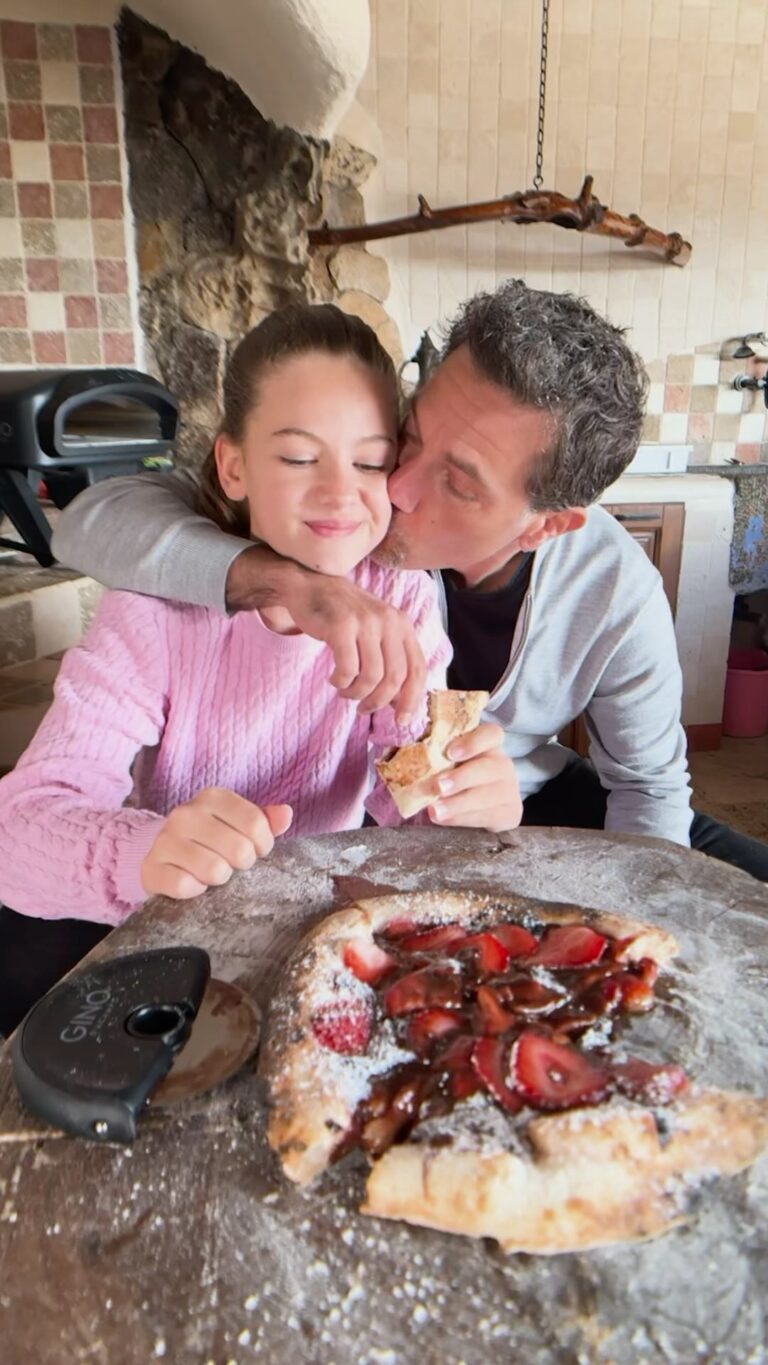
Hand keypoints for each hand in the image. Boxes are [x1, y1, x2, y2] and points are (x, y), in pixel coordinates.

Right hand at [141, 788, 292, 899]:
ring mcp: (165, 840)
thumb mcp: (239, 826)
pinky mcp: (151, 868)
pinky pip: (186, 886)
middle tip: (231, 865)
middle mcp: (185, 813)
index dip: (263, 846)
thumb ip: (265, 820)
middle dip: (242, 865)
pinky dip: (195, 891)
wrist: (163, 858)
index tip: (255, 851)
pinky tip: (193, 884)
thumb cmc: (211, 841)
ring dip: (219, 880)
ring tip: (212, 874)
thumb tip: (286, 813)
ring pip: (215, 870)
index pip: (256, 824)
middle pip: (239, 849)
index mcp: (212, 797)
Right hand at [226, 546, 426, 723]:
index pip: (417, 669)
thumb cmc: (343, 616)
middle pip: (395, 677)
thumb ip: (390, 660)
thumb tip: (400, 704)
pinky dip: (341, 682)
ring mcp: (365, 622)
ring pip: (371, 677)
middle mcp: (388, 621)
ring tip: (345, 692)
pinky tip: (334, 679)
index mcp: (402, 624)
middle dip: (379, 701)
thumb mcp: (376, 631)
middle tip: (364, 709)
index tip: (401, 720)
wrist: (308, 587)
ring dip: (356, 693)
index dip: (412, 699)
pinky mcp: (341, 626)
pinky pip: (347, 669)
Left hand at [426, 723, 521, 832]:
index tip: (450, 753)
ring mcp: (509, 789)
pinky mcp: (510, 812)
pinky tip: (445, 819)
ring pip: (489, 795)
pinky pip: (489, 815)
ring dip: (459, 803)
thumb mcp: (448, 763)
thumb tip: (399, 755)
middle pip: (491, 767)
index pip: (491, 734)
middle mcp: (501, 764)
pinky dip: (464, 818)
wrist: (483, 807)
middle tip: (438, 786)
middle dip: (462, 777)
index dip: (473, 742)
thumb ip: (434, 756)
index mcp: (487, 745)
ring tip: (435, 811)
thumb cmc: (457, 777)